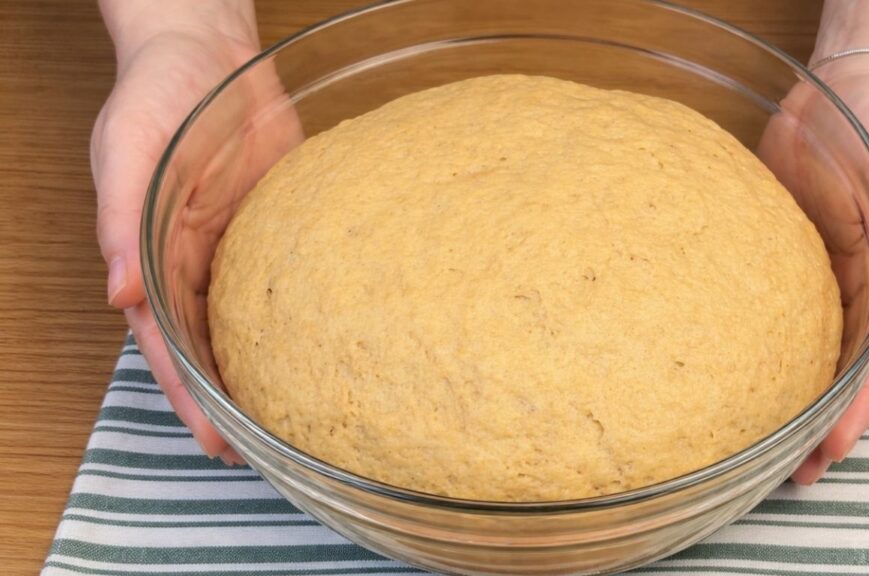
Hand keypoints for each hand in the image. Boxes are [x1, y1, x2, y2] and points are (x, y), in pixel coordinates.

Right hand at [92, 10, 262, 463]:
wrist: (209, 57)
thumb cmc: (155, 97)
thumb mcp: (124, 152)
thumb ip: (120, 221)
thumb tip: (118, 291)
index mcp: (151, 259)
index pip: (168, 345)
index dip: (190, 396)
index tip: (216, 441)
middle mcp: (192, 266)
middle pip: (210, 348)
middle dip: (229, 403)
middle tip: (263, 452)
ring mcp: (234, 252)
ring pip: (247, 326)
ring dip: (263, 371)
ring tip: (294, 417)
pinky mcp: (273, 232)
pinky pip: (284, 283)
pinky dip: (295, 319)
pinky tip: (321, 347)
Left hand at [760, 62, 868, 483]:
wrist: (844, 92)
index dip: (854, 412)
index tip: (825, 455)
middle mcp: (853, 293)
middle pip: (836, 370)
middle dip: (816, 423)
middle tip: (783, 473)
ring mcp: (814, 280)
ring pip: (800, 348)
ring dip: (783, 394)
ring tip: (754, 441)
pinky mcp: (776, 259)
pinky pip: (765, 309)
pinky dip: (753, 344)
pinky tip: (728, 371)